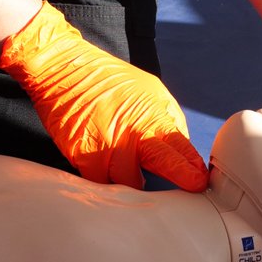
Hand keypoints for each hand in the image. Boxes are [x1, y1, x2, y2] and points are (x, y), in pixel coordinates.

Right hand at [0, 1, 207, 191]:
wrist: (63, 69)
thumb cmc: (107, 79)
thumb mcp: (149, 89)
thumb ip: (166, 120)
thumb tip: (180, 151)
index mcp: (152, 116)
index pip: (179, 150)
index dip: (191, 170)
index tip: (199, 183)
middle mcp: (131, 133)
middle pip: (159, 168)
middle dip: (173, 179)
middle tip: (178, 191)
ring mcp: (106, 147)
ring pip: (126, 183)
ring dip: (128, 179)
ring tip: (123, 163)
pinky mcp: (83, 156)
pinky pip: (99, 182)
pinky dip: (103, 176)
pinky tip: (102, 162)